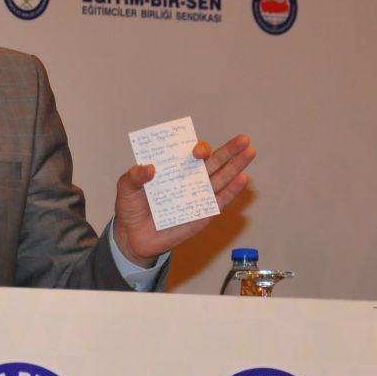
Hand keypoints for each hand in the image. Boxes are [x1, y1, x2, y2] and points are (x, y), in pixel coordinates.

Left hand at [112, 134, 254, 267]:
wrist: (132, 237)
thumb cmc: (131, 208)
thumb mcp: (126, 188)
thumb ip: (133, 176)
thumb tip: (149, 168)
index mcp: (174, 168)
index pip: (191, 154)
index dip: (198, 149)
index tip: (196, 152)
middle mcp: (189, 179)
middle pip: (214, 162)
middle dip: (229, 150)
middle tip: (244, 139)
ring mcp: (198, 196)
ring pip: (222, 178)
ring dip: (237, 166)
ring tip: (250, 152)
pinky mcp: (203, 215)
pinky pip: (219, 201)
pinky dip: (232, 191)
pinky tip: (243, 178)